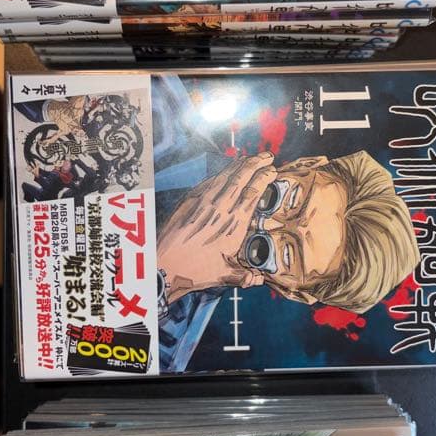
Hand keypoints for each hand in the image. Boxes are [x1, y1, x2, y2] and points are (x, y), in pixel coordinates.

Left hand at [157, 153, 277, 301]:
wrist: (162, 265)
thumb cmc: (193, 272)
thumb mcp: (224, 276)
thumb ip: (244, 276)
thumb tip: (258, 279)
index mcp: (234, 224)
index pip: (253, 192)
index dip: (264, 177)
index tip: (273, 170)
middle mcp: (220, 208)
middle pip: (241, 177)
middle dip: (256, 163)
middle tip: (267, 156)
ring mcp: (203, 201)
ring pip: (225, 175)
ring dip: (239, 164)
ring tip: (250, 159)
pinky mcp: (188, 201)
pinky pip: (208, 181)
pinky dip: (221, 173)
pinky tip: (226, 172)